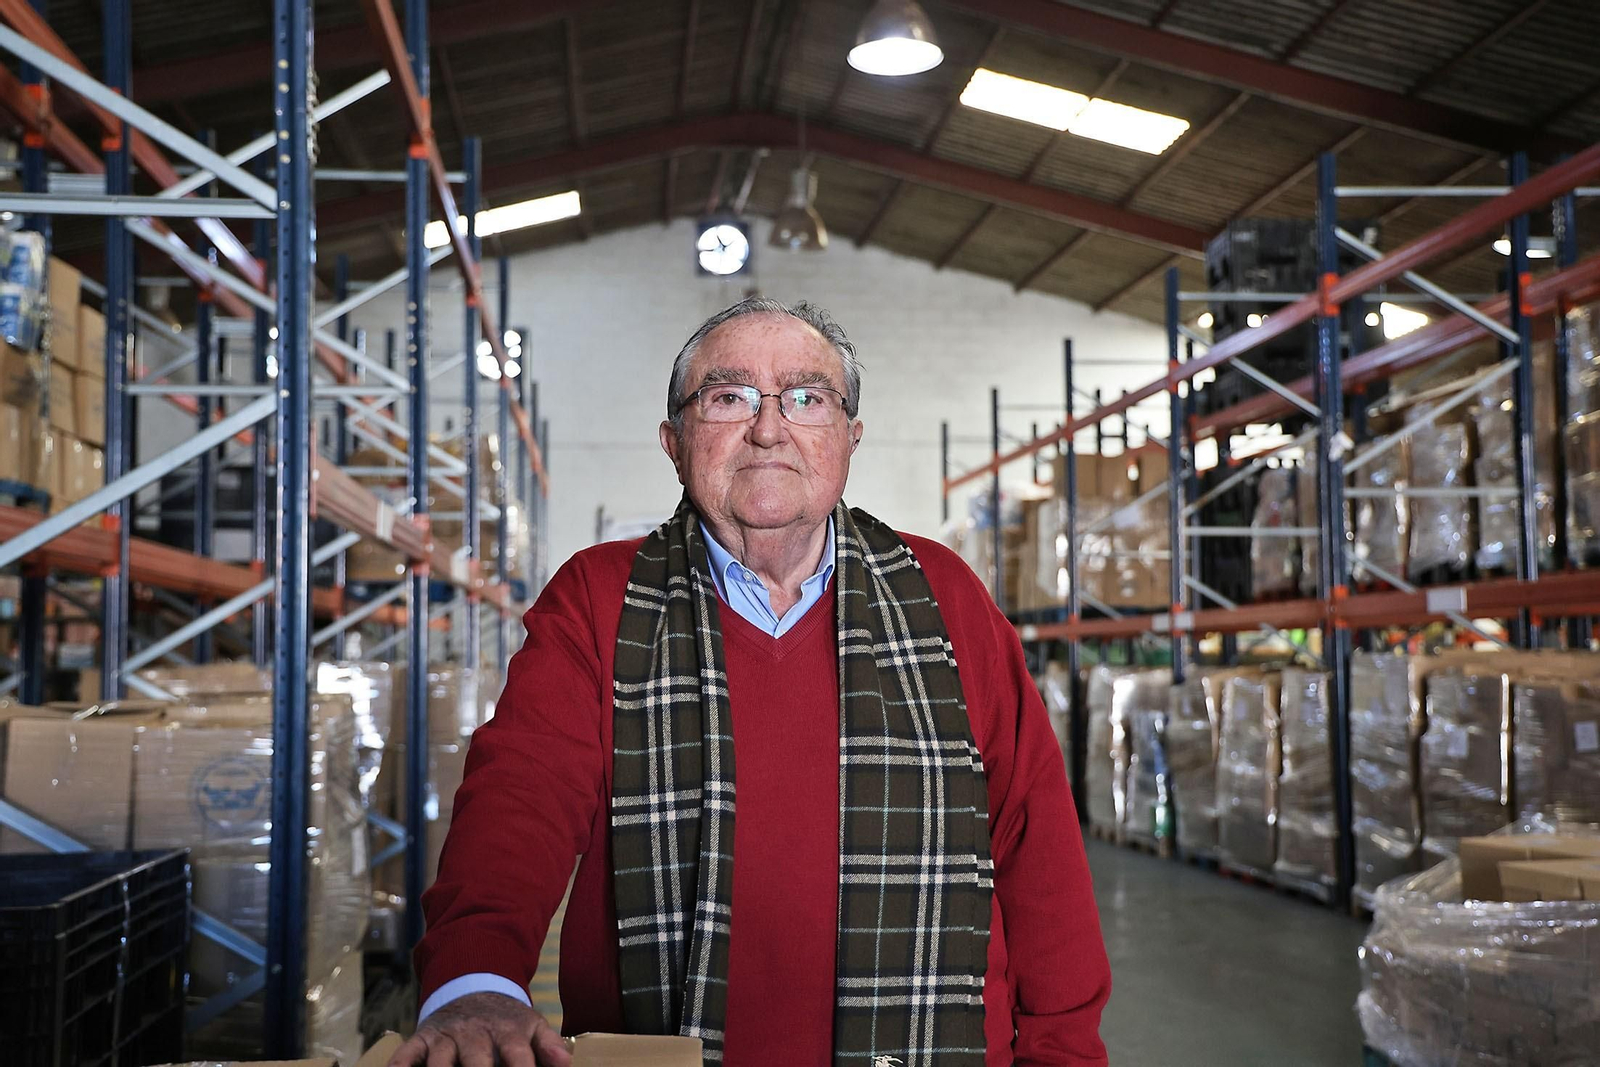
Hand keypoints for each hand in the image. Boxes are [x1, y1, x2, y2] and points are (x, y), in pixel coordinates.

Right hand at [387, 991, 572, 1066]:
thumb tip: (567, 1063)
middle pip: (477, 1063)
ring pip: (440, 1062)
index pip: (518, 1058)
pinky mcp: (422, 1038)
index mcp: (507, 1032)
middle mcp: (475, 1034)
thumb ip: (549, 1045)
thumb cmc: (506, 1019)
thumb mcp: (532, 1025)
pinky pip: (406, 1054)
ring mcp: (447, 1036)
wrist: (471, 986)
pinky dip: (400, 1066)